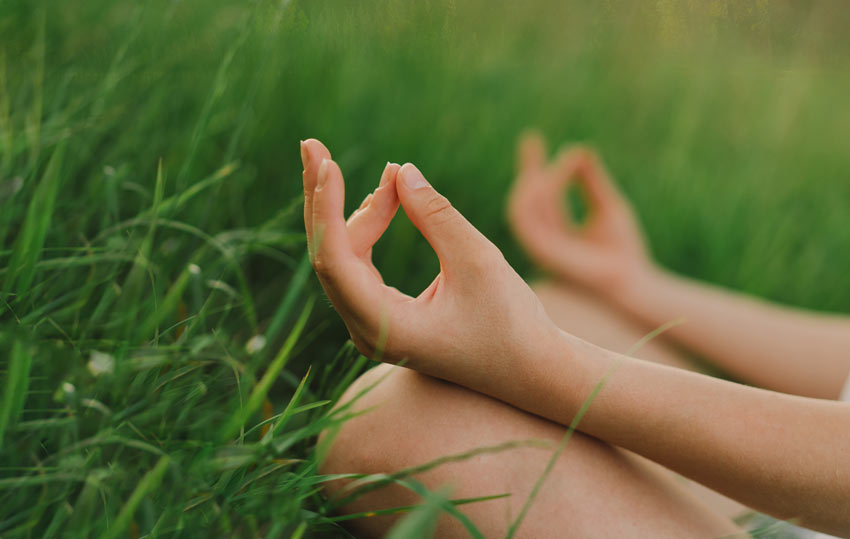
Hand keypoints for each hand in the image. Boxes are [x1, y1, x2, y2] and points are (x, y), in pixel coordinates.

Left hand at [300, 139, 559, 388]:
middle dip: (323, 199)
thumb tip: (399, 171)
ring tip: (392, 177)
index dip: (325, 206)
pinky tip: (386, 200)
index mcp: (386, 328)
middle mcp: (368, 332)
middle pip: (329, 256)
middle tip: (313, 146)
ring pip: (344, 259)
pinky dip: (370, 231)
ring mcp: (373, 327)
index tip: (325, 161)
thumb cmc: (512, 323)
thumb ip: (435, 215)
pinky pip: (360, 267)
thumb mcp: (479, 261)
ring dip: (360, 213)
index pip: (334, 260)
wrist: (531, 371)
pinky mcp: (385, 318)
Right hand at [507, 132, 652, 293]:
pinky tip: (551, 178)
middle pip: (524, 198)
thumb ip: (592, 181)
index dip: (533, 166)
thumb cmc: (623, 250)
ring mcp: (539, 248)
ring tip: (556, 162)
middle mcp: (542, 239)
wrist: (632, 281)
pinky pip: (527, 220)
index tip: (532, 138)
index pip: (538, 194)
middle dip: (526, 169)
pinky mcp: (541, 253)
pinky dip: (537, 196)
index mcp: (556, 231)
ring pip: (520, 207)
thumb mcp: (608, 206)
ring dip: (533, 181)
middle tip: (533, 140)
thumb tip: (579, 149)